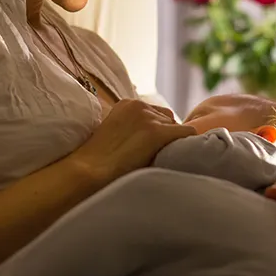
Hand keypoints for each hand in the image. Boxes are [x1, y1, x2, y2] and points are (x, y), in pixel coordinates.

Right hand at [72, 99, 195, 182]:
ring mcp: (149, 118)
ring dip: (172, 144)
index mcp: (127, 104)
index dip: (158, 132)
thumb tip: (152, 140)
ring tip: (161, 160)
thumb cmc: (97, 162)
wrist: (88, 171)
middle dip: (167, 136)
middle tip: (157, 156)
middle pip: (169, 119)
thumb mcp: (114, 134)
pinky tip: (179, 158)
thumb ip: (132, 129)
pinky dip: (186, 146)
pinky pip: (188, 134)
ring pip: (177, 129)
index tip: (150, 149)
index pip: (156, 113)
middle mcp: (139, 105)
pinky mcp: (157, 132)